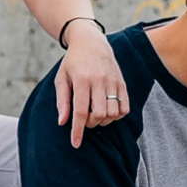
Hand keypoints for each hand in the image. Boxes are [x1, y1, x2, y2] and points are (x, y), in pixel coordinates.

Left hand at [55, 26, 129, 148]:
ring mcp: (113, 81)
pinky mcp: (122, 83)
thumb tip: (63, 123)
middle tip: (84, 119)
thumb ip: (62, 101)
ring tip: (95, 115)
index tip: (75, 144)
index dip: (78, 131)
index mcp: (82, 80)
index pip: (80, 112)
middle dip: (90, 124)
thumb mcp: (61, 79)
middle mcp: (99, 81)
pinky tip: (108, 111)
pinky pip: (124, 107)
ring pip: (113, 113)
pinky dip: (117, 116)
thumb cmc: (72, 63)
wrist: (91, 41)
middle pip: (98, 115)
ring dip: (104, 121)